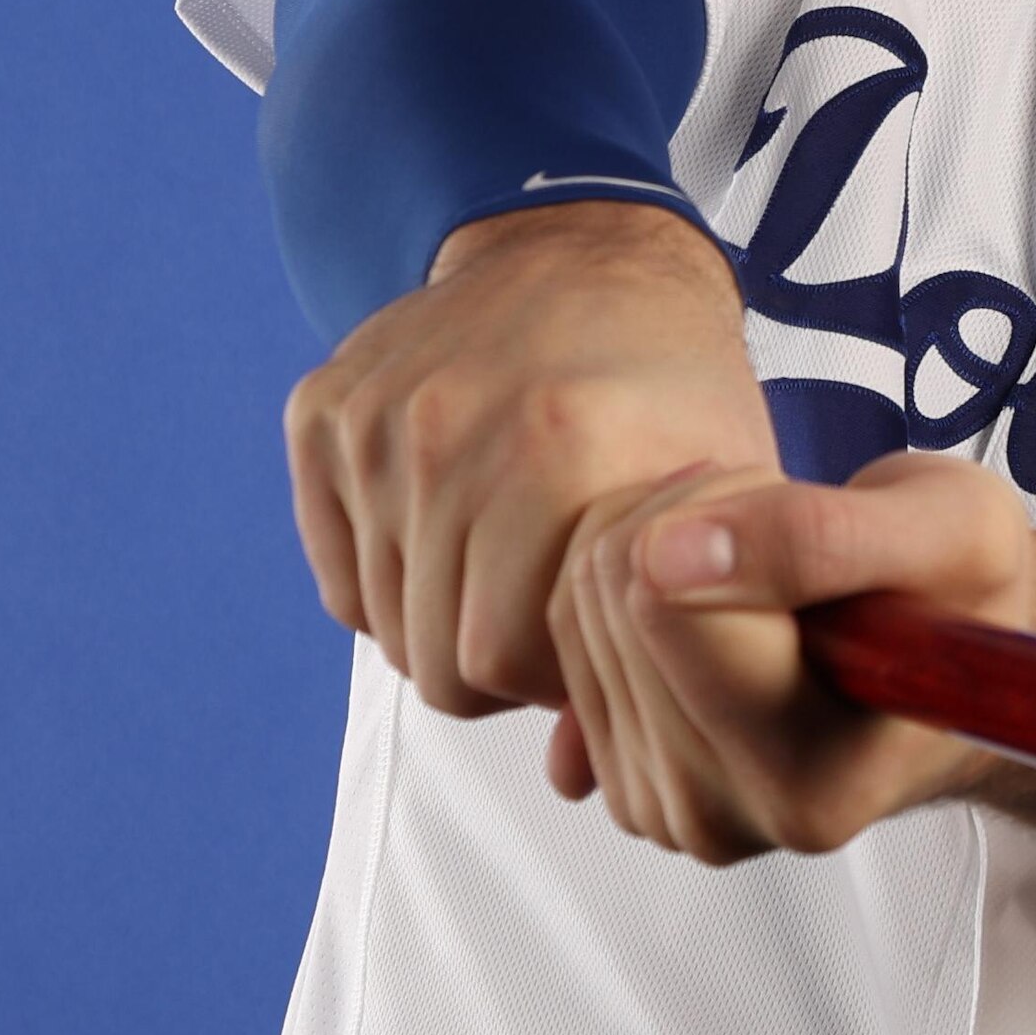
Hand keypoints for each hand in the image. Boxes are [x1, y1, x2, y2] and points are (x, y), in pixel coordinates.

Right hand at [282, 199, 772, 718]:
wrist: (589, 254)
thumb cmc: (670, 391)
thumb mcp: (712, 507)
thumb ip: (660, 647)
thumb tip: (576, 780)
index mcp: (561, 449)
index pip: (502, 664)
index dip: (552, 680)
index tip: (591, 646)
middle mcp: (450, 429)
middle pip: (434, 654)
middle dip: (496, 665)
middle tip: (548, 620)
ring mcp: (376, 418)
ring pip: (383, 622)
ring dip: (446, 625)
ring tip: (510, 575)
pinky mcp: (323, 410)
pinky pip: (341, 573)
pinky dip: (391, 585)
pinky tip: (455, 540)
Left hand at [541, 452, 1035, 863]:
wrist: (949, 665)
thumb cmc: (966, 601)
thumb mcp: (951, 530)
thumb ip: (820, 539)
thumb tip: (664, 559)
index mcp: (807, 786)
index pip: (663, 599)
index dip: (733, 512)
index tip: (810, 515)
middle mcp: (721, 818)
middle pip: (613, 594)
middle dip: (696, 518)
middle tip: (793, 539)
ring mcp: (660, 806)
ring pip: (578, 604)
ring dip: (663, 540)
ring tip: (767, 565)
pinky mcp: (620, 774)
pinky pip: (563, 631)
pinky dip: (631, 579)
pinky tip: (718, 595)